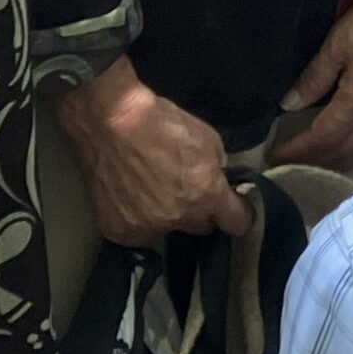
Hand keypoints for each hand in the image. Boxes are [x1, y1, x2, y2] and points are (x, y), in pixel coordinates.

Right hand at [47, 58, 250, 246]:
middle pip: (200, 227)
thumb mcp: (207, 137)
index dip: (241, 214)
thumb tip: (216, 180)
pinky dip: (138, 218)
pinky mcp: (118, 232)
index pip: (238, 223)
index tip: (238, 209)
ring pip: (166, 229)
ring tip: (153, 187)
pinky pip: (138, 231)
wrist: (112, 121)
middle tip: (188, 189)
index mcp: (205, 195)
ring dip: (166, 215)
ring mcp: (145, 228)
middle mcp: (177, 219)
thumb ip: (216, 166)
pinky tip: (132, 195)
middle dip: (200, 211)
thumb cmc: (160, 122)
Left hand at [270, 0, 352, 171]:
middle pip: (344, 151)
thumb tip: (289, 105)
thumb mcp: (337, 43)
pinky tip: (352, 152)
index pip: (324, 137)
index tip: (276, 157)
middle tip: (290, 166)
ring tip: (316, 164)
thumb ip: (313, 78)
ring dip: (338, 163)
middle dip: (314, 162)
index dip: (298, 151)